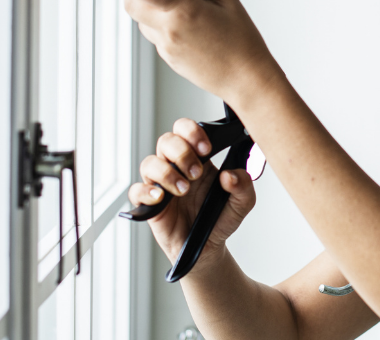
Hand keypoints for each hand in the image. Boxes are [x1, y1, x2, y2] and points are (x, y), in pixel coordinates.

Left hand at [102, 0, 281, 105]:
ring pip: (141, 20)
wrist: (246, 81)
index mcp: (184, 11)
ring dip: (147, 5)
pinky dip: (159, 22)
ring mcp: (166, 47)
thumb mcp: (230, 1)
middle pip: (132, 4)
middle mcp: (170, 30)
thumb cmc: (243, 44)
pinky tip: (182, 20)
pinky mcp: (168, 58)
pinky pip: (154, 34)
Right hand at [128, 117, 256, 268]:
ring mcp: (161, 185)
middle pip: (166, 141)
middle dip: (181, 152)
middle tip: (196, 173)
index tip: (206, 148)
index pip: (186, 130)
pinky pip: (136, 191)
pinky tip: (160, 198)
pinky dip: (145, 191)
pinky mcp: (150, 205)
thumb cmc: (219, 219)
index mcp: (198, 159)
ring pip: (149, 163)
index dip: (192, 133)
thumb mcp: (242, 203)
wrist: (208, 249)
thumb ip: (244, 186)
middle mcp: (176, 167)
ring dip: (167, 173)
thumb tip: (230, 175)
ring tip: (184, 190)